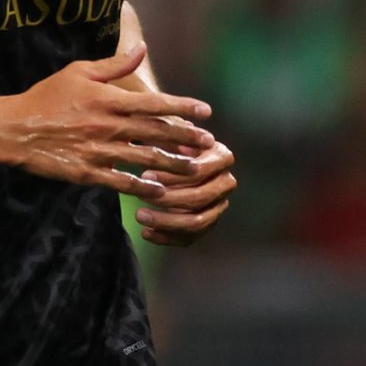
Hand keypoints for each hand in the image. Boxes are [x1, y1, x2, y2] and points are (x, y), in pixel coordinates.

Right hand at [0, 45, 214, 196]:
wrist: (14, 129)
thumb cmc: (46, 96)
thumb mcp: (79, 71)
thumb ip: (114, 64)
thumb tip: (142, 50)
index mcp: (108, 99)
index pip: (155, 103)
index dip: (183, 107)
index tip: (206, 112)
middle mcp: (108, 126)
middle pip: (157, 133)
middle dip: (186, 138)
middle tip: (209, 143)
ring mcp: (99, 151)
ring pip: (145, 159)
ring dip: (172, 164)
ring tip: (194, 169)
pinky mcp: (88, 173)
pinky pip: (121, 182)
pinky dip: (142, 187)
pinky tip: (159, 190)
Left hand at [135, 132, 235, 246]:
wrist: (172, 155)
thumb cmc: (168, 137)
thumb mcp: (167, 127)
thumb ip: (167, 127)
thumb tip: (162, 126)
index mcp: (222, 156)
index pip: (199, 171)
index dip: (172, 176)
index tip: (145, 175)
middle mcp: (226, 182)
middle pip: (200, 198)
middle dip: (168, 200)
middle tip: (139, 196)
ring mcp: (219, 205)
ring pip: (197, 222)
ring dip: (166, 222)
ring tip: (139, 215)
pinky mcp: (208, 224)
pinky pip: (191, 238)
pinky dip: (167, 238)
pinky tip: (146, 232)